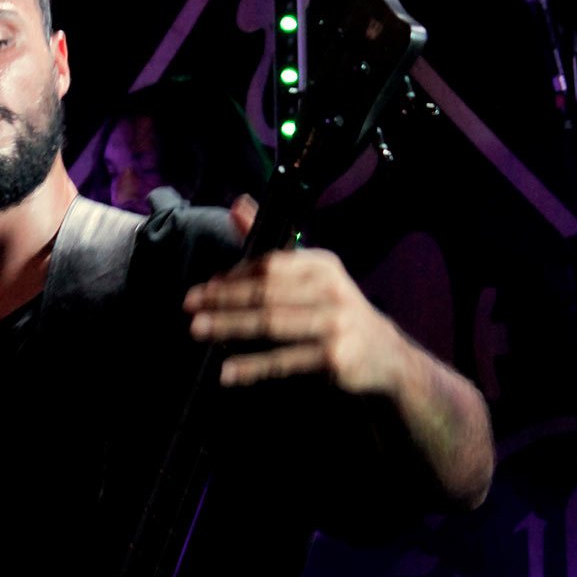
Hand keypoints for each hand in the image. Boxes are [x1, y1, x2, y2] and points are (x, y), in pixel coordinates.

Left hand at [184, 195, 404, 392]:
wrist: (387, 356)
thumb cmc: (336, 313)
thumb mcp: (312, 277)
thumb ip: (272, 249)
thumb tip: (237, 206)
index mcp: (322, 265)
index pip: (272, 263)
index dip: (235, 275)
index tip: (205, 286)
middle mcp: (331, 290)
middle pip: (268, 292)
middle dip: (225, 299)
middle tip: (189, 305)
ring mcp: (334, 324)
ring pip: (272, 324)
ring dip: (231, 327)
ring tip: (198, 330)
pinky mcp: (334, 357)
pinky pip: (284, 361)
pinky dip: (253, 367)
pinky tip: (228, 371)